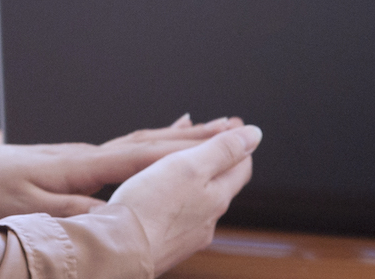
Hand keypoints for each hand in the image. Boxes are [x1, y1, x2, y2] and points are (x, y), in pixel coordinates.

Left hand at [0, 115, 244, 223]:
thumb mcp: (29, 211)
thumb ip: (75, 215)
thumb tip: (118, 220)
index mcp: (81, 164)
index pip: (144, 156)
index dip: (186, 150)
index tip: (224, 140)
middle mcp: (87, 152)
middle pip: (151, 141)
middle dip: (195, 135)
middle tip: (236, 125)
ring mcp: (82, 154)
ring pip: (141, 141)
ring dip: (179, 135)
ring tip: (214, 125)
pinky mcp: (74, 161)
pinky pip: (125, 148)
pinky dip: (152, 141)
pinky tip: (161, 137)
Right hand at [105, 125, 261, 274]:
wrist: (119, 251)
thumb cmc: (150, 206)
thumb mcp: (189, 166)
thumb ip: (223, 150)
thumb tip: (255, 134)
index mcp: (217, 198)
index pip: (242, 168)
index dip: (238, 144)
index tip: (230, 124)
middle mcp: (208, 221)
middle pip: (222, 186)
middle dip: (218, 162)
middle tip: (207, 140)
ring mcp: (188, 237)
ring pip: (199, 203)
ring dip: (195, 183)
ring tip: (180, 166)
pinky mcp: (167, 246)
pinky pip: (178, 219)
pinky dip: (176, 202)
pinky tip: (159, 198)